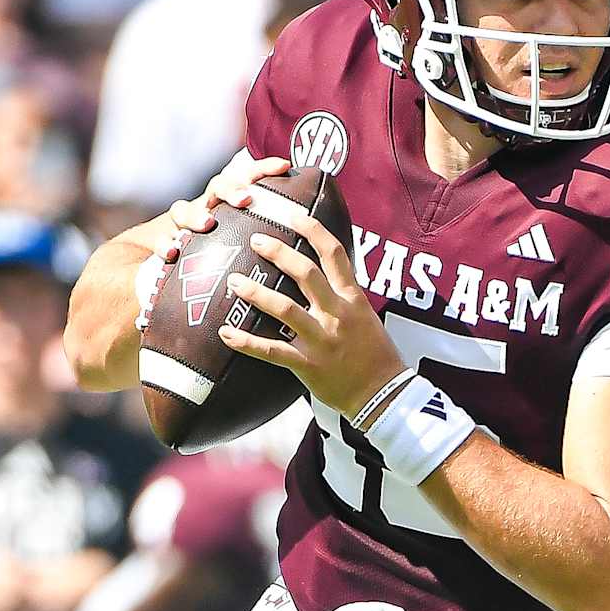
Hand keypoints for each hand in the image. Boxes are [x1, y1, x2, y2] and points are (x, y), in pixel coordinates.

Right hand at [159, 152, 294, 258]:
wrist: (164, 258)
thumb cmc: (215, 250)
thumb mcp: (240, 241)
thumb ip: (266, 236)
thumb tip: (306, 236)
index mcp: (227, 204)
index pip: (246, 178)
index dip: (264, 169)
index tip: (284, 165)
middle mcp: (204, 207)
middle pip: (216, 187)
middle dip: (232, 189)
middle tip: (246, 199)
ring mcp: (180, 223)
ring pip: (182, 209)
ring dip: (196, 215)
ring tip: (208, 224)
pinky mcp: (161, 241)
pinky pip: (160, 240)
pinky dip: (164, 244)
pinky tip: (171, 254)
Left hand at [218, 211, 406, 419]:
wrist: (384, 395)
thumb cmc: (376, 356)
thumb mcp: (366, 318)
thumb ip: (345, 297)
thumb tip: (325, 276)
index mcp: (352, 299)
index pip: (334, 254)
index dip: (313, 230)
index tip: (293, 215)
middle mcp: (337, 314)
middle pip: (306, 273)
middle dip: (279, 253)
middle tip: (256, 240)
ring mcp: (322, 339)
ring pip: (285, 308)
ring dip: (256, 293)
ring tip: (234, 280)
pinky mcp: (308, 365)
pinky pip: (272, 351)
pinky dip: (246, 342)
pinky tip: (225, 333)